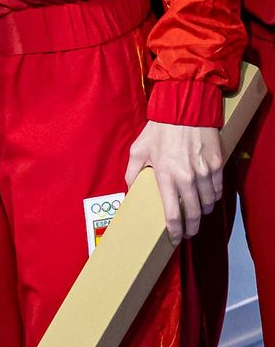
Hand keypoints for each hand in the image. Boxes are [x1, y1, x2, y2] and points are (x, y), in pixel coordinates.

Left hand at [125, 120, 222, 244]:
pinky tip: (206, 196)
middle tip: (188, 232)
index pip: (172, 216)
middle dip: (191, 228)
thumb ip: (132, 172)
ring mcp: (204, 173)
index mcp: (166, 176)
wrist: (184, 107)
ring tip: (196, 212)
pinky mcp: (217, 165)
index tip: (175, 239)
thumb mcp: (138, 149)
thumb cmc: (160, 129)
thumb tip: (129, 192)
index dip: (175, 233)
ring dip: (202, 212)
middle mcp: (187, 179)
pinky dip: (212, 197)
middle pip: (194, 216)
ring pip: (208, 205)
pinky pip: (217, 190)